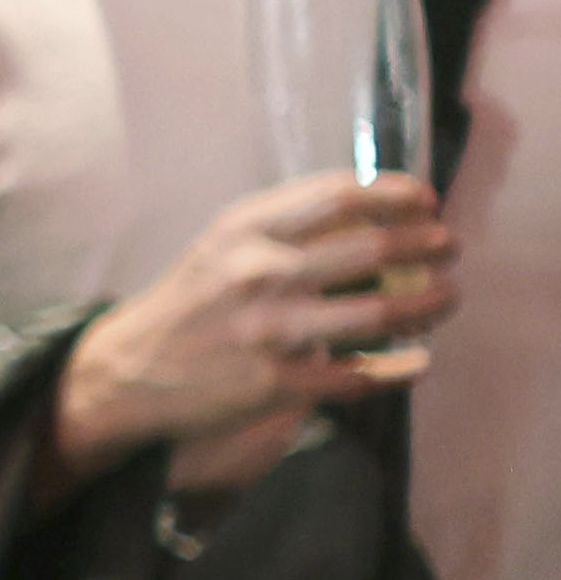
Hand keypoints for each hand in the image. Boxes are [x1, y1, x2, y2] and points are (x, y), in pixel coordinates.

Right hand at [54, 171, 454, 493]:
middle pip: (375, 248)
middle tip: (449, 249)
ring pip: (381, 312)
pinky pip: (360, 375)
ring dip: (430, 303)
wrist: (129, 372)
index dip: (398, 196)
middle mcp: (259, 273)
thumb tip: (378, 215)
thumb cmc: (192, 301)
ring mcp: (269, 331)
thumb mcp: (225, 245)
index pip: (341, 196)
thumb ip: (291, 226)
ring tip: (446, 298)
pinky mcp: (276, 383)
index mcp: (246, 230)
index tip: (427, 203)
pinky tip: (415, 364)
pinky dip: (399, 370)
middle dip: (430, 245)